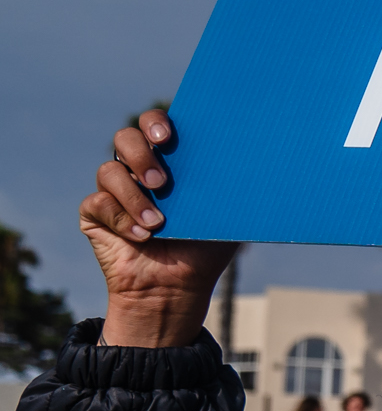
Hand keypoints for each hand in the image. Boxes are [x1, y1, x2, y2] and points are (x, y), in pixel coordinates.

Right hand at [80, 108, 234, 347]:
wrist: (179, 287)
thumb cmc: (205, 248)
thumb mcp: (226, 216)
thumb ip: (231, 188)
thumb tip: (258, 163)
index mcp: (169, 162)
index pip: (154, 126)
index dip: (156, 123)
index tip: (167, 138)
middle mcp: (137, 170)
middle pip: (125, 138)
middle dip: (141, 155)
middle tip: (161, 182)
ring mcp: (114, 191)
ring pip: (108, 171)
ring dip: (134, 197)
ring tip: (158, 222)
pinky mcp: (95, 214)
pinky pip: (97, 204)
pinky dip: (121, 220)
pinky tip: (142, 237)